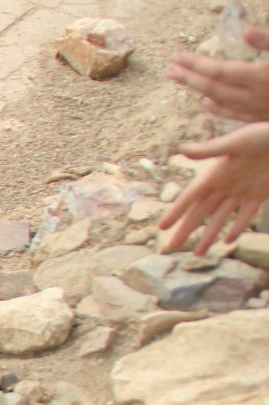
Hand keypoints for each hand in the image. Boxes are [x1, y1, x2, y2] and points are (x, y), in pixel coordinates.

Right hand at [159, 123, 268, 253]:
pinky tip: (227, 241)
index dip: (176, 212)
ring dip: (209, 235)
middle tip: (171, 247)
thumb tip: (181, 149)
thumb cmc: (265, 135)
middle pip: (201, 212)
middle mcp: (225, 184)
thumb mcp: (238, 141)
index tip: (162, 227)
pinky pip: (245, 215)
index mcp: (215, 172)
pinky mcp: (259, 194)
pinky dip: (237, 228)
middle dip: (186, 230)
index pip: (190, 196)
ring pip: (221, 218)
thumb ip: (210, 149)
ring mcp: (242, 191)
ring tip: (197, 254)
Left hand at [169, 29, 268, 121]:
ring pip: (220, 101)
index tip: (177, 57)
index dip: (196, 64)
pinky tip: (206, 105)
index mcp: (259, 77)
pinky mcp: (261, 119)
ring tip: (180, 81)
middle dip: (189, 78)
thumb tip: (247, 31)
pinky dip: (217, 109)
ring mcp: (256, 109)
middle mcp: (253, 96)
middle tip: (170, 70)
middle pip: (213, 87)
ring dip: (198, 91)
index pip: (219, 71)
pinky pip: (234, 115)